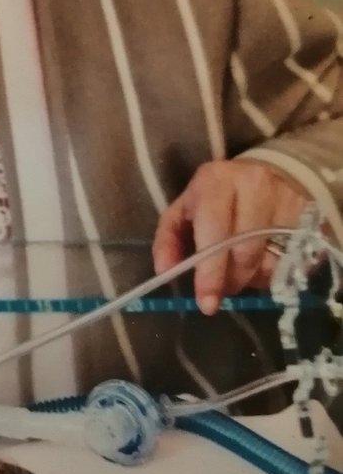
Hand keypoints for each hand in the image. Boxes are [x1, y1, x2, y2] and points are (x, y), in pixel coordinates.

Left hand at [152, 160, 308, 314]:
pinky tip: (265, 262)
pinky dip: (276, 271)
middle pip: (245, 251)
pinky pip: (293, 260)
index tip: (206, 301)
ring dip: (254, 277)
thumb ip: (169, 239)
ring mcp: (287, 198)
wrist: (268, 172)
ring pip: (271, 260)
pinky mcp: (310, 215)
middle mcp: (255, 184)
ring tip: (243, 270)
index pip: (214, 230)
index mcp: (216, 181)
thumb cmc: (216, 198)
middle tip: (224, 289)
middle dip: (231, 279)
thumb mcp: (184, 210)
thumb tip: (164, 271)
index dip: (209, 271)